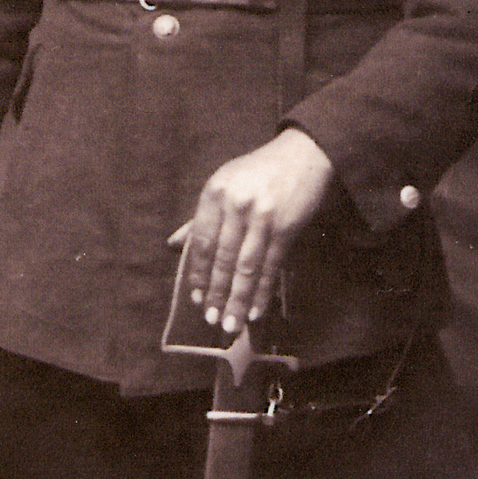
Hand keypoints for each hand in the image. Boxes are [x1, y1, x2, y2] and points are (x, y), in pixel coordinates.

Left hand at [180, 130, 334, 335]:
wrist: (303, 154)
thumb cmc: (259, 171)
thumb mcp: (224, 184)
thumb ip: (201, 217)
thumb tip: (173, 244)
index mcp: (215, 193)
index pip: (201, 241)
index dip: (198, 273)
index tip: (196, 297)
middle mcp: (236, 205)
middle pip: (223, 258)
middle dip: (217, 293)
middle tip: (211, 320)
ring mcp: (263, 216)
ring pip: (246, 267)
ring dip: (238, 300)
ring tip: (231, 324)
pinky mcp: (286, 227)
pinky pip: (271, 266)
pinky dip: (263, 291)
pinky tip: (256, 310)